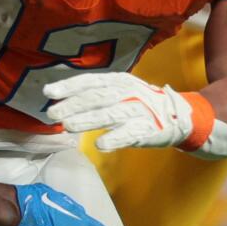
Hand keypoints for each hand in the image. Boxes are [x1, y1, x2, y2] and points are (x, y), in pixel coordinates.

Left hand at [43, 71, 194, 152]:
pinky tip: (100, 144)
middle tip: (53, 114)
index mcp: (119, 81)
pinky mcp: (147, 129)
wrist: (178, 115)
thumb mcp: (120, 91)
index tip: (49, 92)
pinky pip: (129, 134)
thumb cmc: (139, 104)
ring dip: (88, 120)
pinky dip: (115, 139)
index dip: (69, 86)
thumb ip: (95, 94)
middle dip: (73, 105)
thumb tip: (62, 100)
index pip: (91, 81)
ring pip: (110, 114)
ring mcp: (139, 110)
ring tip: (68, 126)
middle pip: (97, 97)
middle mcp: (128, 92)